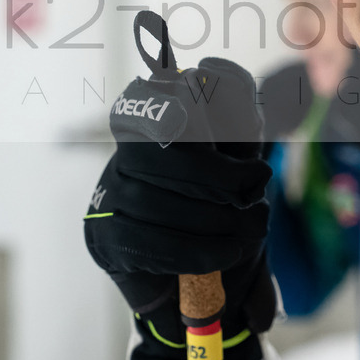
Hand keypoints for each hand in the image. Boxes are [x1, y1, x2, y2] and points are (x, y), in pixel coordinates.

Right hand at [84, 11, 274, 359]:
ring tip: (250, 227)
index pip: (147, 100)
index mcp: (159, 124)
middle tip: (255, 191)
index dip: (166, 104)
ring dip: (215, 219)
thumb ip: (236, 117)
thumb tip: (213, 69)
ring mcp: (109, 193)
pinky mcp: (103, 236)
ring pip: (155, 199)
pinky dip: (197, 249)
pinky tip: (225, 252)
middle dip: (216, 174)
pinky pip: (148, 240)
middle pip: (156, 152)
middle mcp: (126, 153)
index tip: (189, 112)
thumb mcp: (244, 162)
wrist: (209, 290)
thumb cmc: (229, 215)